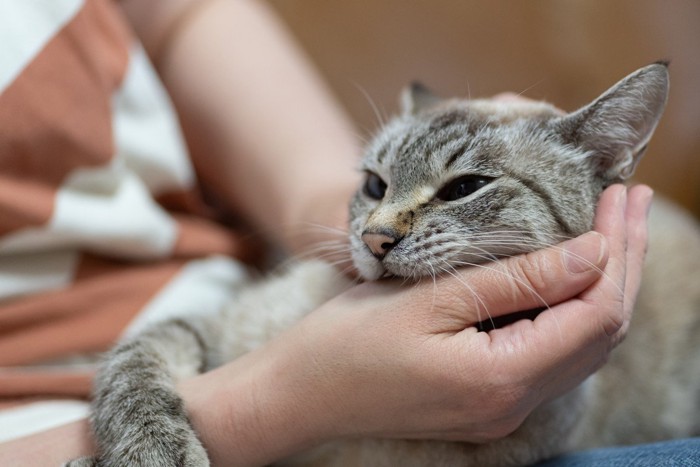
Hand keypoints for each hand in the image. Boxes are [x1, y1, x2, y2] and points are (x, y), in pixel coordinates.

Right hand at [181, 184, 650, 465]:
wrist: (300, 393)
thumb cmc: (348, 343)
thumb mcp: (429, 298)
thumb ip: (516, 278)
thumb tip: (593, 251)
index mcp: (501, 379)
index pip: (595, 313)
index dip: (617, 250)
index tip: (618, 193)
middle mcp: (513, 403)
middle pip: (600, 332)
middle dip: (622, 262)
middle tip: (629, 199)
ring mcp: (502, 407)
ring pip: (581, 345)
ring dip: (601, 284)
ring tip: (612, 227)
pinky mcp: (486, 398)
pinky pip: (551, 353)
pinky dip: (570, 308)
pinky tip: (569, 272)